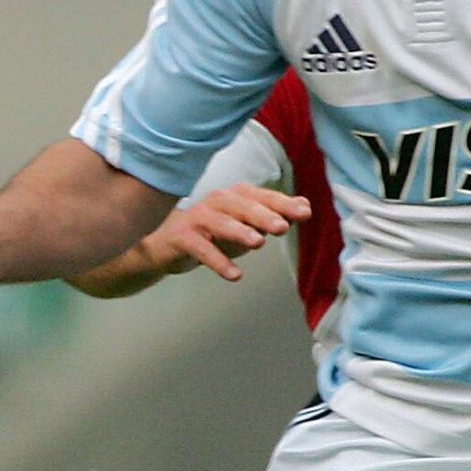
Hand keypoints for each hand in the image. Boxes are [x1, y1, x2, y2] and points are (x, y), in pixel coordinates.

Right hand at [149, 184, 310, 281]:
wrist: (165, 244)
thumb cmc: (211, 232)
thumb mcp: (245, 224)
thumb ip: (272, 216)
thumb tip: (304, 208)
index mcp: (236, 196)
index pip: (263, 197)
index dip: (283, 204)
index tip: (304, 213)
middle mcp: (217, 201)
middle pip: (242, 206)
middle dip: (263, 215)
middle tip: (282, 227)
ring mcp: (198, 218)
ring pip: (221, 223)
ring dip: (239, 232)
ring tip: (258, 244)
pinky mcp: (182, 237)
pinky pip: (202, 249)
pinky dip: (218, 261)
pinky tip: (234, 275)